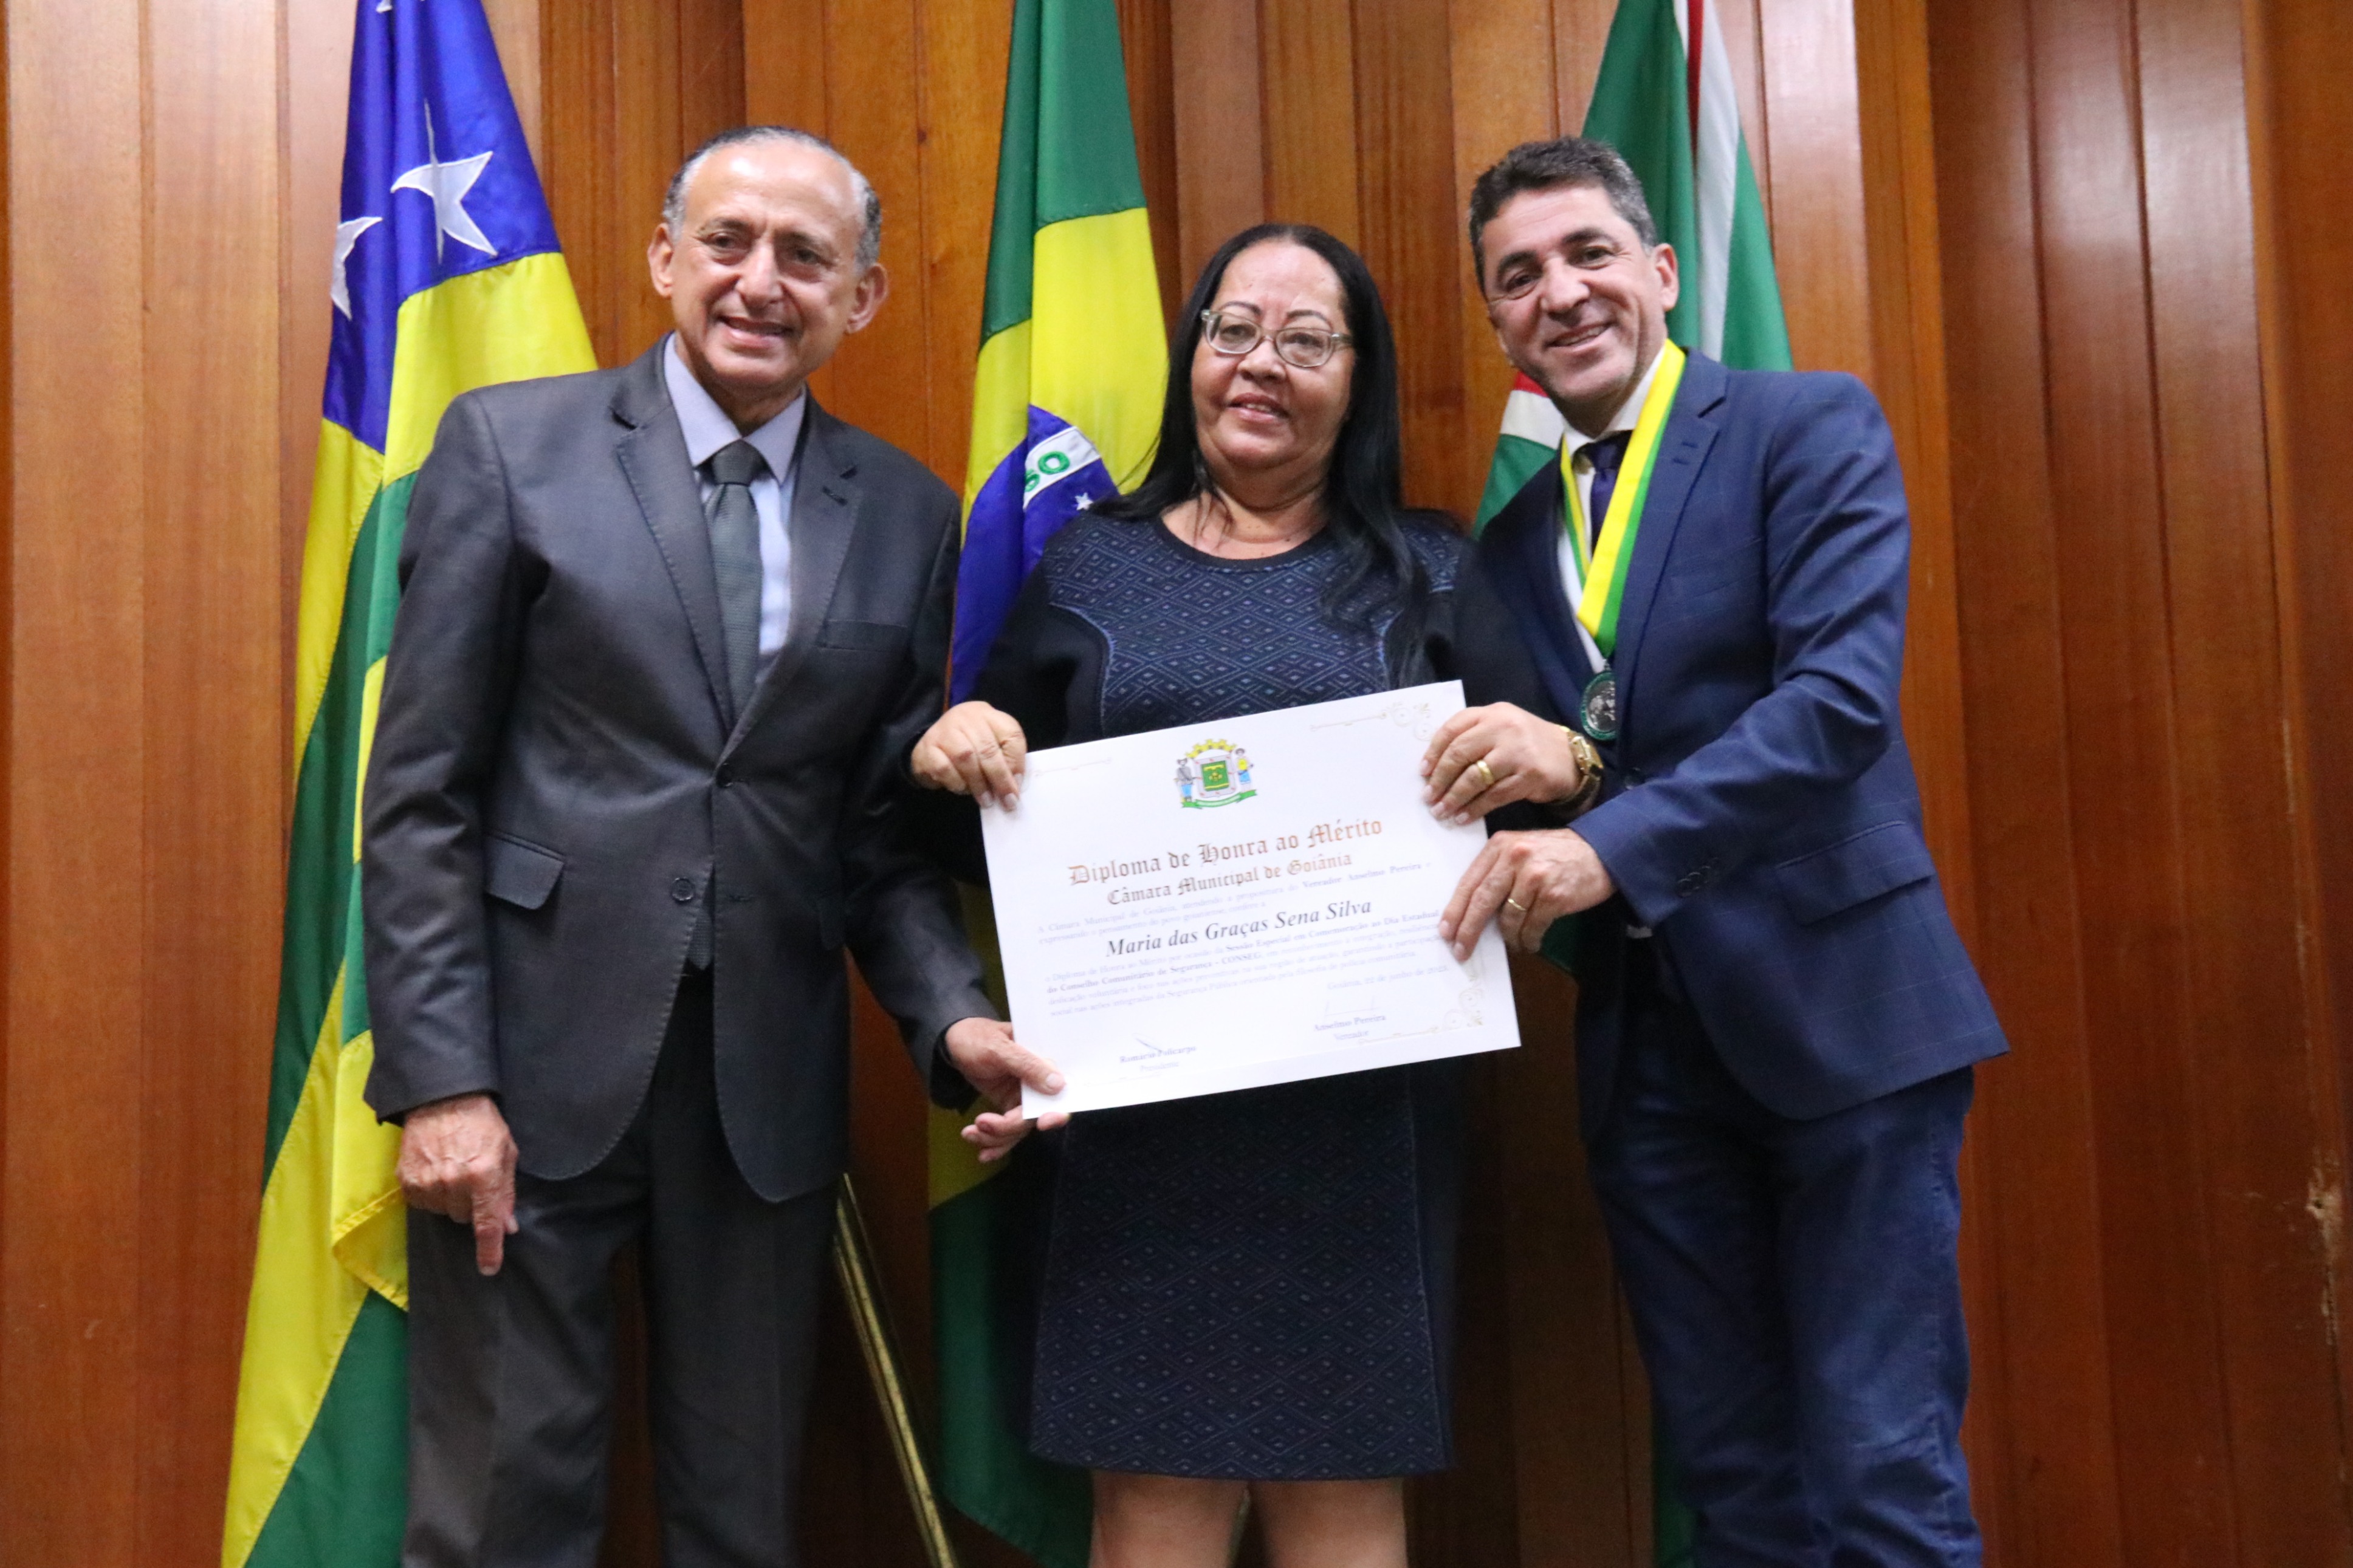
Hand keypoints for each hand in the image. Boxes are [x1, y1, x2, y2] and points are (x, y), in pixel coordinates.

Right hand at [397, 1092, 519, 1275]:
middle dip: (471, 1205)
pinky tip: (436, 1171)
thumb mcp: (506, 1152)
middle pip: (464, 1218)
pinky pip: (421, 1203)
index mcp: (483, 1176)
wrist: (442, 1098)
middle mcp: (453, 1183)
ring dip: (450, 1199)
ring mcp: (427, 1182)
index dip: (489, 1250)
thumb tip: (508, 1226)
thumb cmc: (481, 1122)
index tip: (489, 1268)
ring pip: (442, 1212)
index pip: (486, 1224)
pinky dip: (430, 1193)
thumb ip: (506, 1191)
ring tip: (453, 1170)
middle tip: (473, 1179)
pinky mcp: (406, 1180)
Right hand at [912, 702, 1028, 808]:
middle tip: (1007, 801)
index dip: (1017, 762)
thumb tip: (1014, 785)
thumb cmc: (968, 745)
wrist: (931, 743)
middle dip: (1000, 779)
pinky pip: (944, 769)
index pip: (1012, 734)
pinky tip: (962, 788)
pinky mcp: (926, 748)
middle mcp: (966, 717)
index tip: (1017, 785)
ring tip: (986, 800)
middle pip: (988, 749)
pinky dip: (956, 782)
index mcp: (988, 715)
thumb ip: (1004, 759)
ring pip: (966, 758)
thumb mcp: (990, 743)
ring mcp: (944, 731)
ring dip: (979, 783)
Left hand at [943, 1016, 1068, 1160]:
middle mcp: (1038, 1082)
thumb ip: (1028, 1065)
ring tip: (970, 1132)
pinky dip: (996, 1143)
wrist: (954, 1043)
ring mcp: (1023, 1096)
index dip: (1057, 1110)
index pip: (1061, 1090)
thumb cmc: (979, 1037)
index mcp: (1044, 1060)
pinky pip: (1008, 1131)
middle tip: (985, 1124)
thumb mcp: (999, 1047)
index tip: (1044, 1122)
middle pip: (1036, 1116)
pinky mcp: (1009, 1106)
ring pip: (1019, 1128)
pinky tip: (983, 1154)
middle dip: (1010, 1127)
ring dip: (996, 1137)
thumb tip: (1059, 1084)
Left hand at [1421, 704, 1590, 823]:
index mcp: (1491, 713)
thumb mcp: (1501, 729)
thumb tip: (1434, 767)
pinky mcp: (1528, 775)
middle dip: (1439, 779)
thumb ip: (1472, 738)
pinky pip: (1493, 796)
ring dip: (1453, 798)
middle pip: (1459, 753)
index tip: (1422, 773)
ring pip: (1474, 778)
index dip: (1433, 753)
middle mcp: (1503, 727)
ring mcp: (1517, 751)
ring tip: (1441, 811)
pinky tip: (1463, 817)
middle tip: (1428, 797)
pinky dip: (1474, 809)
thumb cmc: (1526, 745)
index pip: (1452, 729)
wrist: (1570, 758)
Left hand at [1438, 828, 1616, 957]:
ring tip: (1513, 943)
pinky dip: (1528, 939)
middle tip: (1461, 950)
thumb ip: (1497, 872)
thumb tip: (1471, 912)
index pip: (1470, 882)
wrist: (1601, 851)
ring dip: (1508, 937)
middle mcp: (1514, 857)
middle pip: (1482, 901)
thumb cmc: (1555, 855)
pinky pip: (1532, 926)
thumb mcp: (1520, 850)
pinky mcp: (1553, 894)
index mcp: (1499, 845)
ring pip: (1508, 918)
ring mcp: (1534, 875)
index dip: (1455, 909)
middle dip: (1469, 930)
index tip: (1445, 931)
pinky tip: (1530, 943)